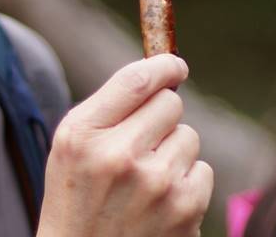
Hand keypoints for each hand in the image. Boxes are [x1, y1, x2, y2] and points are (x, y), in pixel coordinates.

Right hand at [36, 54, 212, 236]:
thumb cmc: (78, 198)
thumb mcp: (72, 146)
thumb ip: (112, 104)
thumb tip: (166, 66)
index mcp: (83, 136)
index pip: (138, 79)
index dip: (164, 65)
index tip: (174, 66)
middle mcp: (119, 157)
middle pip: (170, 103)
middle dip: (161, 117)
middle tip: (141, 145)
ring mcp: (156, 185)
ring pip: (189, 136)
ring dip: (173, 153)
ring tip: (144, 182)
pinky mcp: (185, 210)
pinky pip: (203, 170)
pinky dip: (187, 183)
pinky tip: (160, 204)